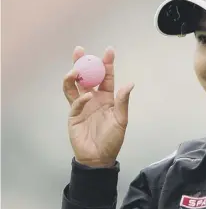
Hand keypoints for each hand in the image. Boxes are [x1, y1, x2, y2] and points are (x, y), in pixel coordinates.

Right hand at [63, 46, 133, 166]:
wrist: (99, 157)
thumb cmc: (112, 140)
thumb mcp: (121, 120)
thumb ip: (123, 102)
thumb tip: (129, 84)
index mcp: (107, 98)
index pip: (106, 77)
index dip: (107, 64)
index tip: (108, 50)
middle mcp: (93, 99)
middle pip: (86, 77)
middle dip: (82, 63)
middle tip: (80, 50)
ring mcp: (82, 106)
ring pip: (74, 86)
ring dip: (73, 77)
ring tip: (75, 70)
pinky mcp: (73, 116)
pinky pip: (74, 103)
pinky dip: (80, 99)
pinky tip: (86, 97)